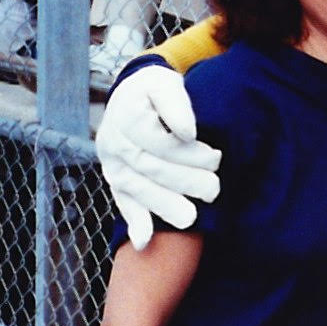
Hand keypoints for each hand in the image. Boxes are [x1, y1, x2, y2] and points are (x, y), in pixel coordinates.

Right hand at [96, 64, 221, 249]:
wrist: (131, 93)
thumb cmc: (155, 89)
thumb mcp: (165, 83)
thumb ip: (176, 104)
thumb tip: (188, 132)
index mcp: (125, 115)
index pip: (157, 141)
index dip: (186, 152)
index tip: (215, 158)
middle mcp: (112, 141)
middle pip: (148, 167)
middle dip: (182, 181)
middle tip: (214, 189)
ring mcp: (111, 163)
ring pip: (135, 188)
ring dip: (163, 205)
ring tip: (191, 219)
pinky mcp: (115, 178)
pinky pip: (122, 201)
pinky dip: (134, 222)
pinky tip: (145, 242)